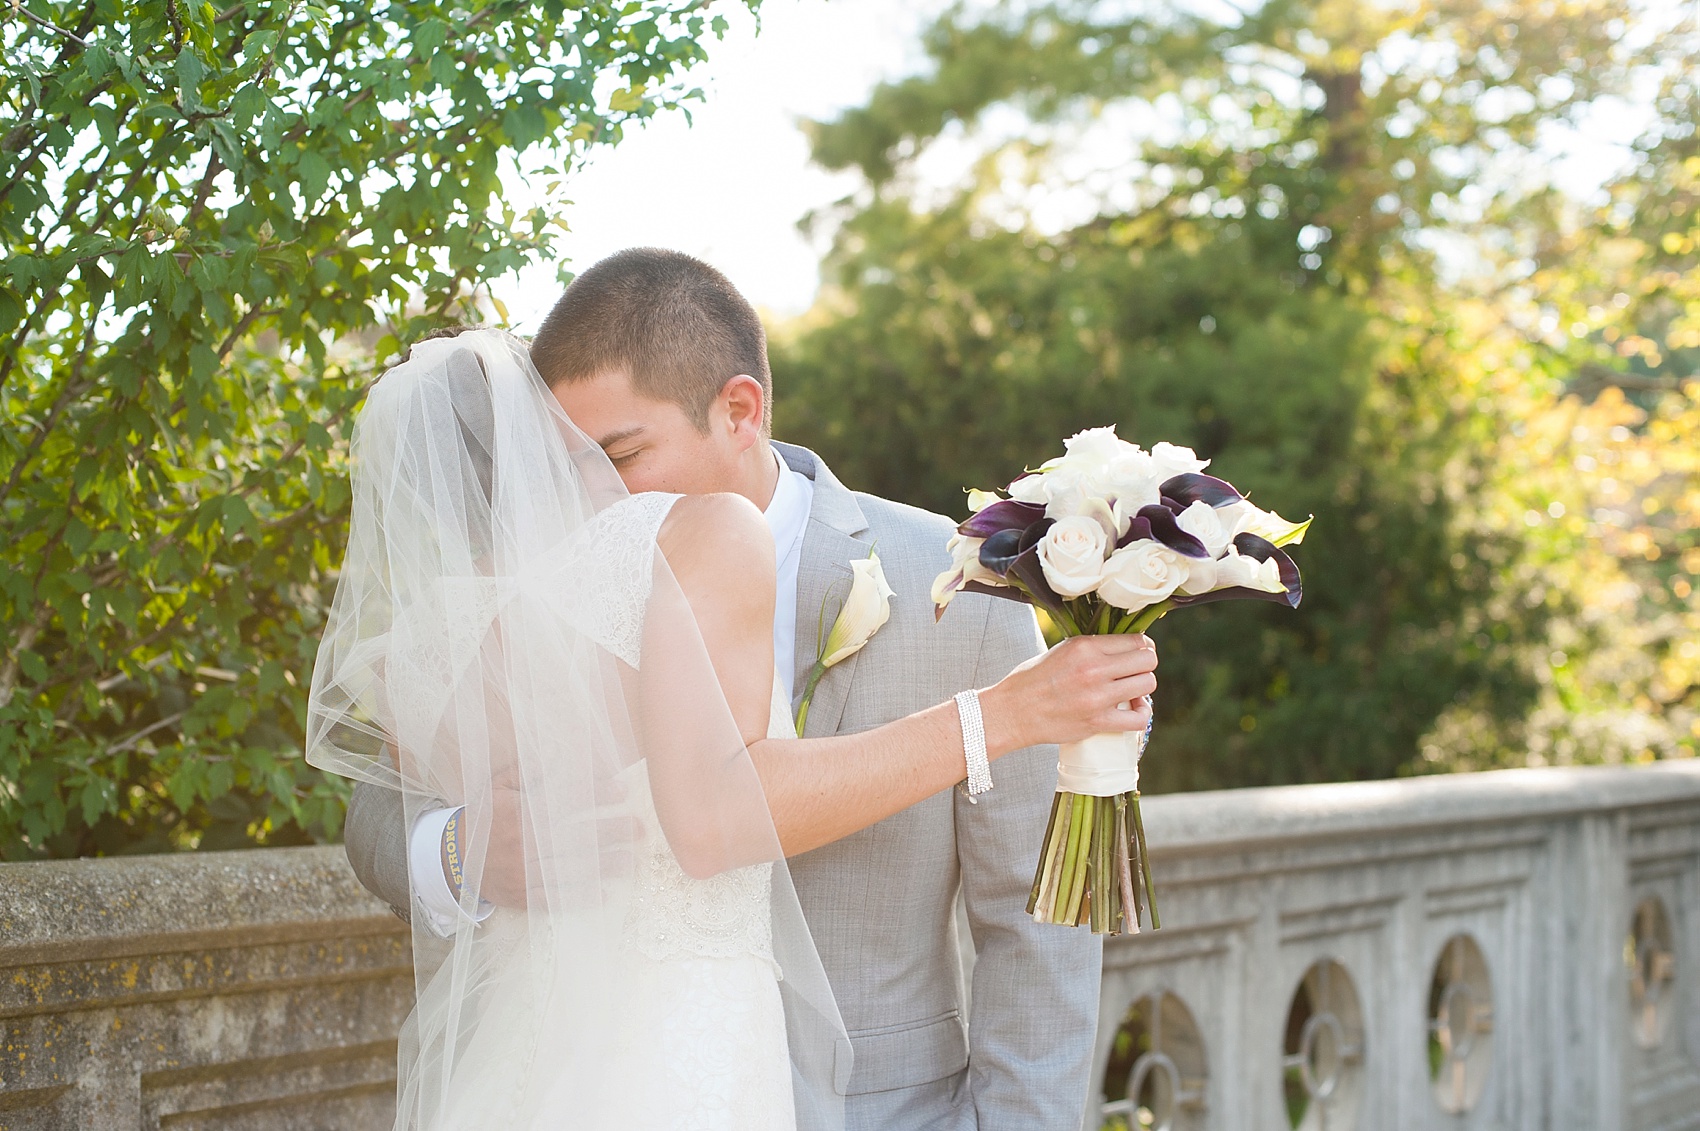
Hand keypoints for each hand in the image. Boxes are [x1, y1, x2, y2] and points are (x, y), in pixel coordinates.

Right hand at [462, 769, 645, 910]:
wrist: (452, 860)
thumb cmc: (483, 818)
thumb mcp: (497, 788)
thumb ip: (527, 773)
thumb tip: (560, 756)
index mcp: (517, 813)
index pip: (563, 802)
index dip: (594, 796)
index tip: (621, 791)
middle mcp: (523, 844)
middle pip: (575, 838)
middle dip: (611, 833)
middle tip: (640, 829)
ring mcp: (523, 872)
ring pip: (570, 869)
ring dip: (604, 866)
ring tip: (632, 860)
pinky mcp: (522, 896)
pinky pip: (554, 898)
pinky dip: (579, 897)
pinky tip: (603, 893)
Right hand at [979, 634, 1157, 754]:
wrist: (1012, 711)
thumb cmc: (1032, 680)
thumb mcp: (1061, 650)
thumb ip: (1093, 648)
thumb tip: (1122, 649)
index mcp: (1085, 646)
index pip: (1136, 640)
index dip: (1142, 647)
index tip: (1137, 654)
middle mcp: (1094, 669)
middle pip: (1148, 660)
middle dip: (1145, 665)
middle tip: (1134, 672)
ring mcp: (1097, 697)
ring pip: (1147, 684)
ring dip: (1143, 688)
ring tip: (1131, 691)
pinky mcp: (1097, 722)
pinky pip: (1138, 718)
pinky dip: (1141, 714)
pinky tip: (1132, 710)